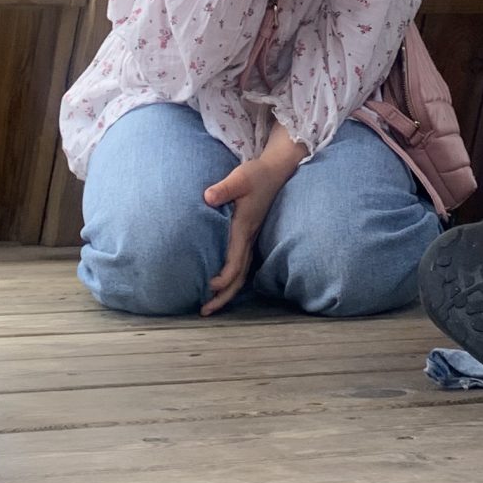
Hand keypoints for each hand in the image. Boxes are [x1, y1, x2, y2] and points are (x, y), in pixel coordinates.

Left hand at [201, 130, 304, 313]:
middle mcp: (249, 238)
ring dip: (227, 292)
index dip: (224, 277)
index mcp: (244, 228)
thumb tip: (207, 198)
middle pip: (238, 277)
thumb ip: (224, 188)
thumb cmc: (257, 174)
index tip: (210, 286)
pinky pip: (242, 265)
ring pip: (241, 274)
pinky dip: (232, 280)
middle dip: (223, 297)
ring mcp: (251, 239)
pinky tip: (222, 285)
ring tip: (210, 306)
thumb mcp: (240, 177)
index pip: (235, 261)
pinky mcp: (250, 236)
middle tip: (205, 311)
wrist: (277, 171)